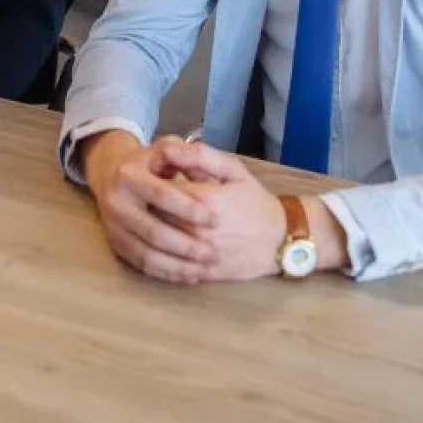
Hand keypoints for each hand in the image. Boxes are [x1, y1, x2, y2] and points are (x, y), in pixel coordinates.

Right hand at [81, 130, 219, 282]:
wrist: (110, 174)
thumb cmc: (148, 163)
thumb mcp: (163, 148)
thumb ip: (182, 151)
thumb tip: (192, 160)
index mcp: (128, 175)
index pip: (161, 195)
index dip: (189, 208)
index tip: (216, 218)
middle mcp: (116, 202)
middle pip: (154, 231)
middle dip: (187, 245)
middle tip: (215, 252)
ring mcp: (113, 227)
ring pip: (148, 254)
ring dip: (179, 265)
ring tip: (206, 268)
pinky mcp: (116, 244)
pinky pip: (143, 265)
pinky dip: (167, 273)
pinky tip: (190, 274)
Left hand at [158, 143, 349, 281]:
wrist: (280, 239)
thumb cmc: (254, 200)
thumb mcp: (232, 169)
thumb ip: (198, 156)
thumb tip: (165, 148)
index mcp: (207, 200)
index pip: (160, 189)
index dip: (149, 181)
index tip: (148, 175)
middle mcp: (201, 230)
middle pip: (154, 216)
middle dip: (144, 205)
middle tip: (142, 197)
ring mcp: (202, 255)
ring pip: (157, 244)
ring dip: (147, 231)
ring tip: (147, 218)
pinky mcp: (204, 274)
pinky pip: (169, 269)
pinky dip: (156, 257)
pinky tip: (153, 244)